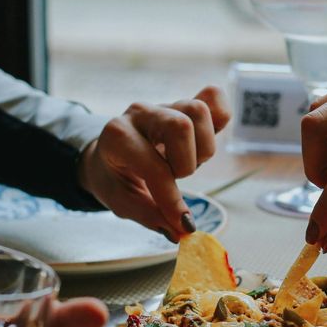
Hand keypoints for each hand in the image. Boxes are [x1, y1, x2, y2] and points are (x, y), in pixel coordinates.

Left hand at [80, 86, 231, 240]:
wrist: (108, 154)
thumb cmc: (115, 178)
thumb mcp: (122, 201)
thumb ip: (150, 215)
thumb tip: (182, 230)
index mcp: (118, 136)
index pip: (154, 165)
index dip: (171, 198)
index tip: (181, 221)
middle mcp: (141, 113)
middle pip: (181, 125)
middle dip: (186, 163)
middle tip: (176, 178)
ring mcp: (164, 104)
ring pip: (199, 111)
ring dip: (202, 147)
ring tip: (187, 163)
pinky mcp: (184, 104)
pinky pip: (214, 97)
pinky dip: (219, 120)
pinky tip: (203, 142)